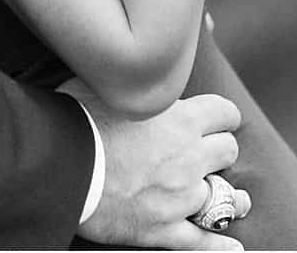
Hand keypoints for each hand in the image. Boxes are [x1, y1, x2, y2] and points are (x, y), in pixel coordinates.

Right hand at [70, 79, 250, 250]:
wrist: (60, 165)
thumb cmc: (78, 117)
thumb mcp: (109, 84)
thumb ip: (133, 80)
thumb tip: (135, 62)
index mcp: (178, 117)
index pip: (224, 112)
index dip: (222, 115)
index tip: (217, 118)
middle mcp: (188, 156)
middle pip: (227, 151)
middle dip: (220, 149)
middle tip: (210, 152)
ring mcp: (179, 196)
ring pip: (224, 198)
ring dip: (229, 196)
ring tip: (236, 198)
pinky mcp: (163, 228)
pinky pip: (202, 242)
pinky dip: (220, 246)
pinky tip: (234, 247)